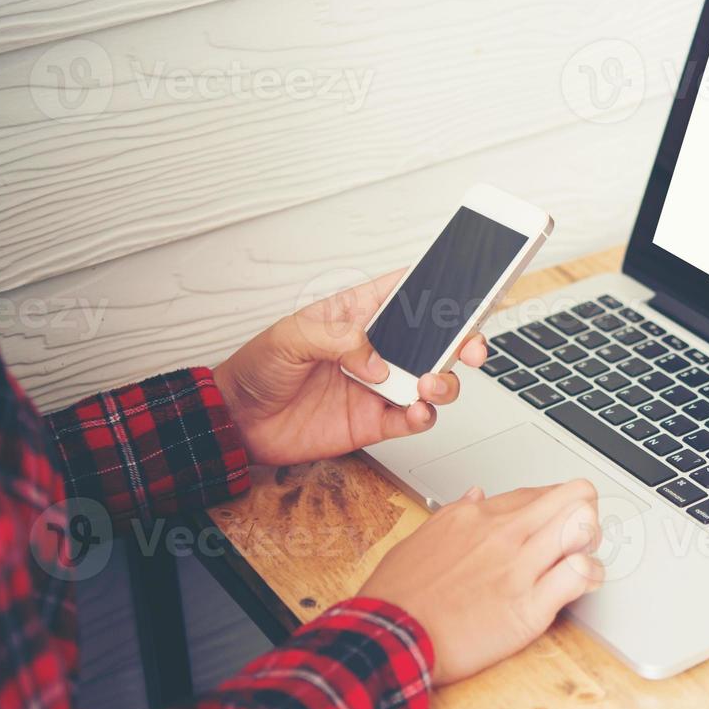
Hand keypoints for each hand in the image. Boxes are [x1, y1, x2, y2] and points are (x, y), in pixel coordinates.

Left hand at [213, 270, 487, 466]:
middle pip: (435, 339)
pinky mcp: (375, 421)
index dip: (438, 287)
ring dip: (443, 381)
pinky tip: (417, 411)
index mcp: (359, 315)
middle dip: (462, 340)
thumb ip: (337, 339)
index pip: (407, 293)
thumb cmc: (258, 368)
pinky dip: (424, 416)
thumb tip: (376, 360)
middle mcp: (377, 349)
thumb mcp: (290, 336)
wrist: (238, 422)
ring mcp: (380, 386)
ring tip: (430, 384)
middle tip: (470, 347)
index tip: (466, 286)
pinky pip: (413, 418)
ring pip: (433, 379)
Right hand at [359, 481, 604, 684]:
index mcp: (478, 516)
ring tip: (582, 558)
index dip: (556, 507)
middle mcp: (504, 533)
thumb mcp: (421, 539)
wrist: (386, 638)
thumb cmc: (397, 597)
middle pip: (574, 496)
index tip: (556, 522)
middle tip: (579, 537)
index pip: (540, 492)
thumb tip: (476, 496)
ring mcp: (519, 567)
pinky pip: (580, 575)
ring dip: (592, 542)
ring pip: (583, 526)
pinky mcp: (529, 606)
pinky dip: (591, 577)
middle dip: (586, 514)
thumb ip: (454, 514)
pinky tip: (583, 584)